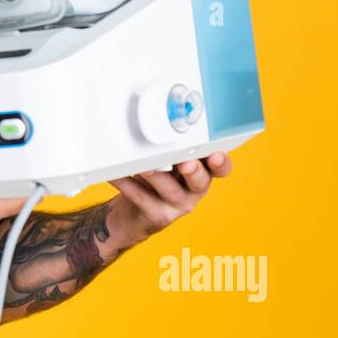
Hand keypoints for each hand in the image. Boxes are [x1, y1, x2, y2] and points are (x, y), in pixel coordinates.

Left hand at [107, 152, 232, 239]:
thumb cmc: (154, 180)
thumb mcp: (168, 163)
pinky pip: (141, 197)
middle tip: (186, 163)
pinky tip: (116, 174)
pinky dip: (127, 184)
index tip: (216, 154)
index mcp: (202, 173)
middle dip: (194, 171)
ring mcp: (177, 205)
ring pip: (171, 191)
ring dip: (157, 177)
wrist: (134, 216)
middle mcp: (194, 191)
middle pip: (200, 181)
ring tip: (145, 167)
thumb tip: (159, 122)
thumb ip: (171, 148)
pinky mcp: (157, 215)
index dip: (221, 162)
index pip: (220, 168)